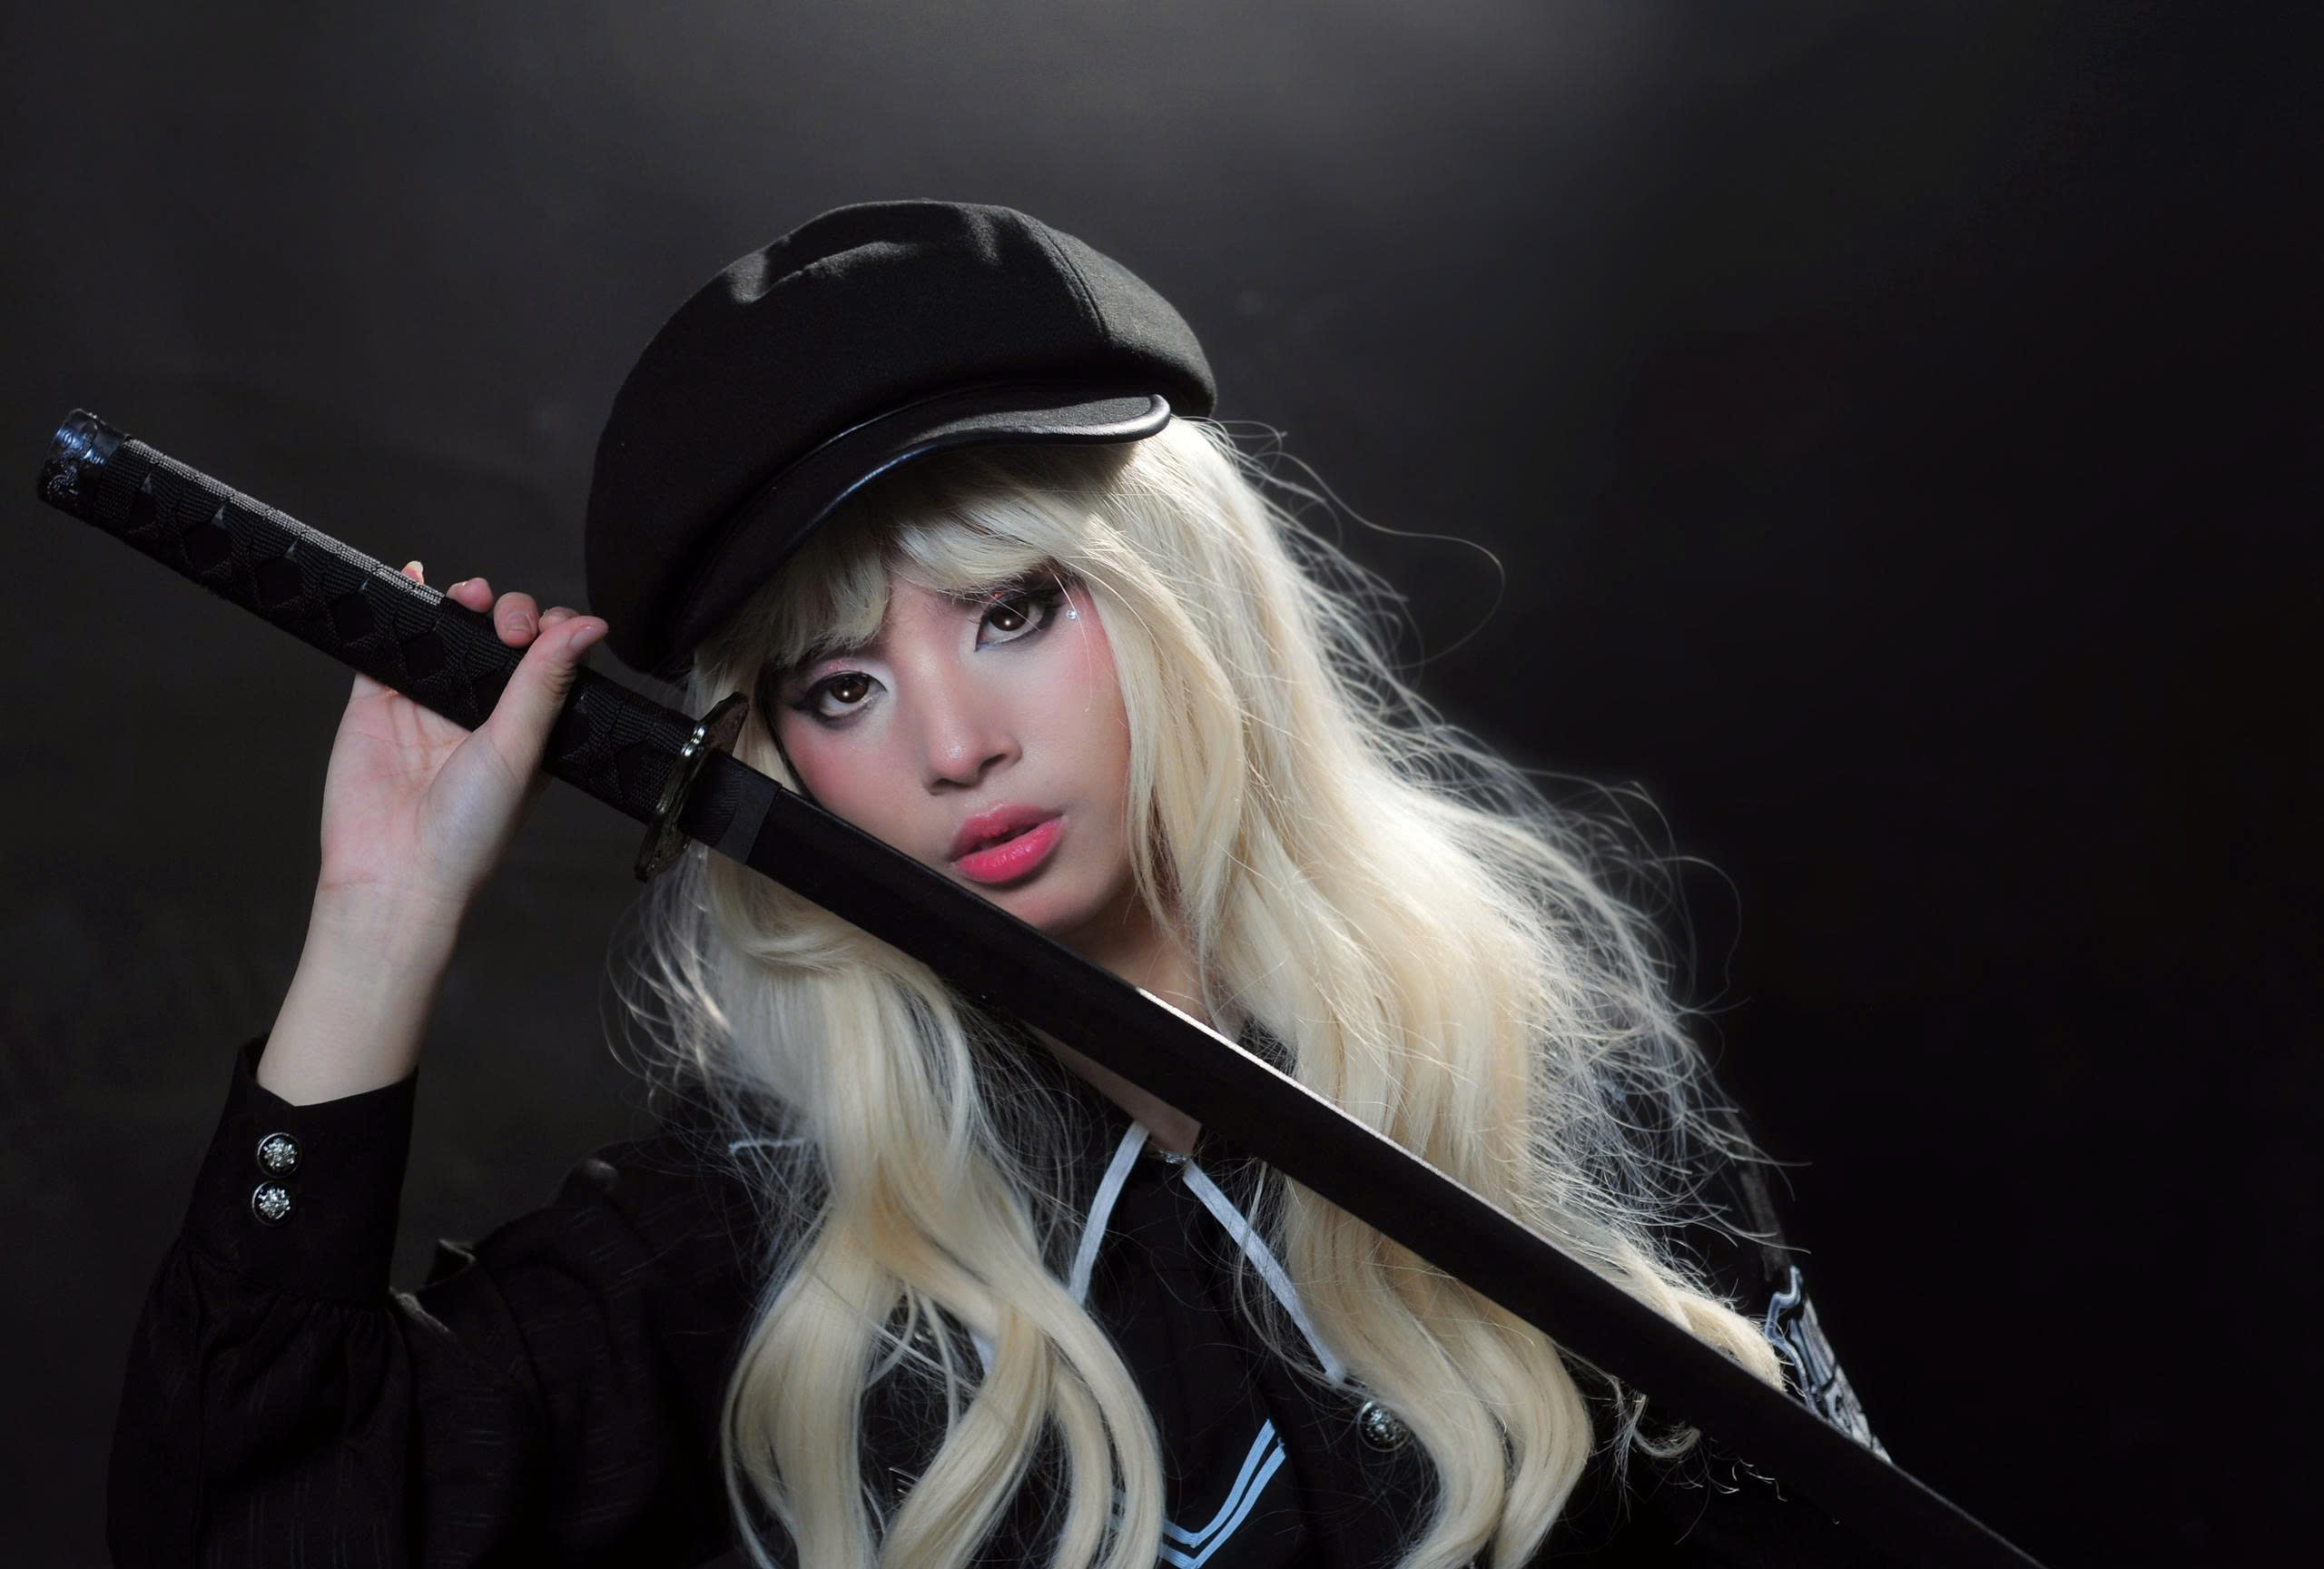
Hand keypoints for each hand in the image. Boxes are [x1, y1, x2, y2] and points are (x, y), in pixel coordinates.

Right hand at [313, 561, 606, 926]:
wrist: (395, 871)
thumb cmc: (469, 830)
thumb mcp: (519, 750)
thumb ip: (545, 684)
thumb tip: (589, 627)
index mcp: (528, 726)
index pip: (551, 659)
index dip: (554, 633)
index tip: (548, 633)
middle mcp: (482, 709)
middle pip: (502, 635)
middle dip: (511, 613)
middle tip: (507, 628)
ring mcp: (429, 700)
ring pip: (452, 630)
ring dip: (465, 601)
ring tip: (470, 596)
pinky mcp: (378, 698)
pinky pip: (390, 641)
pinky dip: (402, 603)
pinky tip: (413, 575)